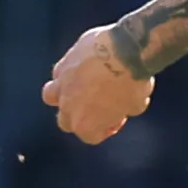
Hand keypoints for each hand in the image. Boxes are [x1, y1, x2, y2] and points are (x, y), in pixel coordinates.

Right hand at [43, 24, 154, 143]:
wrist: (124, 50)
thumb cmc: (132, 82)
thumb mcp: (136, 105)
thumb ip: (123, 110)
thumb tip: (121, 106)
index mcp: (85, 125)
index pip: (92, 137)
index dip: (107, 129)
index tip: (117, 118)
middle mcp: (67, 107)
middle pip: (67, 121)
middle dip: (82, 117)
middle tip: (99, 107)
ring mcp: (61, 84)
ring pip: (51, 97)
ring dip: (64, 97)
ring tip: (79, 91)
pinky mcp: (62, 62)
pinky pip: (59, 73)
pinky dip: (67, 74)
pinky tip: (83, 69)